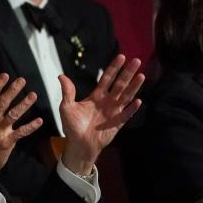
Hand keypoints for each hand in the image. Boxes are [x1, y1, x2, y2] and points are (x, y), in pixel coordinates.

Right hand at [0, 73, 42, 181]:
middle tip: (22, 80)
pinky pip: (20, 133)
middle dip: (12, 90)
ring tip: (33, 95)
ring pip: (12, 115)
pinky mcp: (7, 142)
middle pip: (2, 103)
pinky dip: (30, 127)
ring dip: (24, 105)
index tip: (5, 75)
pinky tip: (39, 121)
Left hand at [60, 54, 143, 173]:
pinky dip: (132, 109)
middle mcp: (107, 101)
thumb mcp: (67, 107)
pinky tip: (138, 101)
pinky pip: (126, 115)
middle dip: (128, 73)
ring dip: (134, 87)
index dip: (114, 68)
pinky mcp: (117, 124)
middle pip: (120, 84)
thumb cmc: (72, 126)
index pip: (107, 78)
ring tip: (141, 76)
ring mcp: (114, 112)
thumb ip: (67, 92)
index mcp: (96, 96)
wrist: (78, 145)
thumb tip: (61, 76)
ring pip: (126, 96)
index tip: (121, 57)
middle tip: (136, 61)